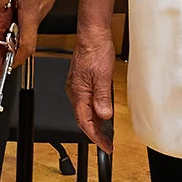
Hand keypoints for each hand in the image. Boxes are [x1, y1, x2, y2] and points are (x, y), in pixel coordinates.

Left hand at [0, 0, 77, 59]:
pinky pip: (27, 6)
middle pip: (23, 32)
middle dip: (7, 35)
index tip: (5, 63)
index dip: (16, 58)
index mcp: (33, 11)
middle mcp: (39, 10)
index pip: (27, 45)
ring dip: (10, 17)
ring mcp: (42, 2)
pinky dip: (16, 5)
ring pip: (24, 18)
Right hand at [66, 28, 116, 153]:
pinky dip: (95, 112)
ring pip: (85, 111)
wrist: (93, 34)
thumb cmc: (95, 50)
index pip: (84, 122)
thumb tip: (104, 116)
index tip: (105, 146)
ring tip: (107, 134)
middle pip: (83, 119)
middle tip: (107, 144)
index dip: (95, 137)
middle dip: (95, 134)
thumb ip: (102, 97)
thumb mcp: (103, 76)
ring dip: (96, 124)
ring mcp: (78, 86)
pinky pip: (87, 102)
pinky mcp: (83, 81)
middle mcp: (75, 91)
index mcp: (77, 92)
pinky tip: (103, 113)